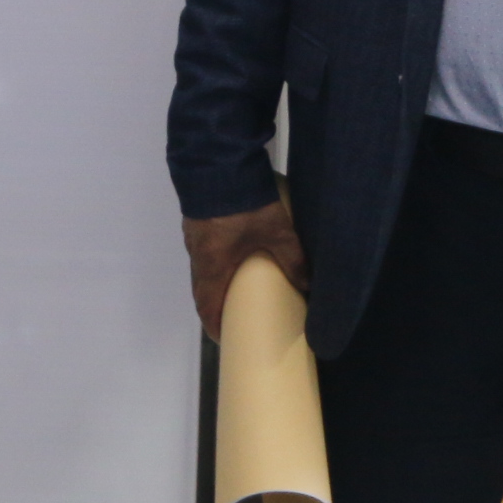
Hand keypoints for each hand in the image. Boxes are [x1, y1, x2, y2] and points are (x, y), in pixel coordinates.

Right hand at [183, 199, 306, 339]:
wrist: (216, 162)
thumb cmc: (243, 204)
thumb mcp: (277, 232)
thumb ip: (292, 259)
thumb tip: (308, 285)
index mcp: (213, 266)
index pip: (207, 306)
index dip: (215, 326)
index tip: (225, 340)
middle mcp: (198, 255)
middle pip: (202, 291)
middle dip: (216, 307)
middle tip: (233, 318)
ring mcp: (194, 237)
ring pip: (202, 271)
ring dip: (215, 284)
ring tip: (234, 290)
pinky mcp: (196, 221)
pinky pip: (203, 253)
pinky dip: (214, 265)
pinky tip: (229, 258)